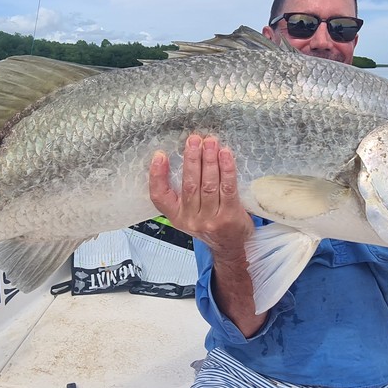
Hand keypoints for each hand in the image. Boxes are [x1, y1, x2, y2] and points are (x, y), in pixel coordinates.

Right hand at [148, 134, 253, 259]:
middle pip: (189, 184)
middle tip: (194, 139)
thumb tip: (186, 155)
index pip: (159, 197)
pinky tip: (225, 155)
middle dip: (191, 159)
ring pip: (208, 185)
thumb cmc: (210, 223)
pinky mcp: (229, 217)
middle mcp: (191, 219)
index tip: (160, 155)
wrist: (230, 248)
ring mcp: (210, 220)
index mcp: (176, 216)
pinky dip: (226, 170)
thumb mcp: (189, 213)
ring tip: (210, 142)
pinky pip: (227, 189)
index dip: (157, 175)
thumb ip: (183, 192)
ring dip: (209, 160)